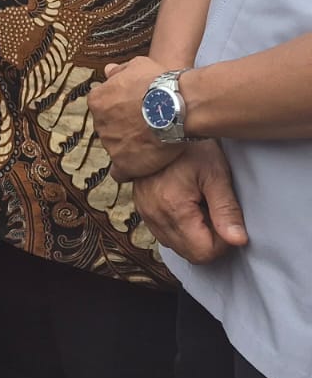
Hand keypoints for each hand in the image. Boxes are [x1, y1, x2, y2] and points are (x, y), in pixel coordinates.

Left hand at [90, 55, 178, 178]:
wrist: (175, 105)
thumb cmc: (158, 82)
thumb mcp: (137, 65)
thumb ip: (120, 71)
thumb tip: (108, 71)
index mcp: (98, 100)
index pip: (104, 110)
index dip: (121, 112)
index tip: (136, 114)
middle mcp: (99, 123)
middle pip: (110, 129)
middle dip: (124, 130)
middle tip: (147, 129)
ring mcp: (110, 144)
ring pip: (117, 149)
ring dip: (131, 148)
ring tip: (153, 145)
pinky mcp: (124, 163)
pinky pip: (120, 172)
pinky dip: (130, 170)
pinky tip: (142, 167)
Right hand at [132, 140, 247, 264]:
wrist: (159, 124)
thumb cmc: (190, 146)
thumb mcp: (216, 175)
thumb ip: (227, 211)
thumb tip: (238, 241)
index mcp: (173, 209)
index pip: (203, 253)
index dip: (221, 243)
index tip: (226, 221)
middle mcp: (154, 215)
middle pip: (188, 253)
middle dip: (207, 240)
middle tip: (215, 212)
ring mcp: (144, 211)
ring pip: (174, 245)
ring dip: (192, 234)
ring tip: (200, 205)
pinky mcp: (141, 206)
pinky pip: (162, 232)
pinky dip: (177, 226)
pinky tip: (185, 204)